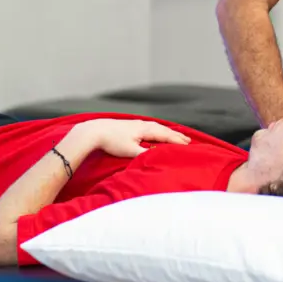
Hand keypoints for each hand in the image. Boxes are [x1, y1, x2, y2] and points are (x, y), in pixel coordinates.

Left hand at [76, 119, 191, 157]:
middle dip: (175, 135)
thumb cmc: (111, 141)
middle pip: (163, 129)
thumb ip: (144, 155)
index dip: (177, 141)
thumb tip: (156, 158)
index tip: (188, 145)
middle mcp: (142, 124)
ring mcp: (136, 123)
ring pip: (156, 127)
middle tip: (188, 140)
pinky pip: (149, 126)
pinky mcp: (129, 125)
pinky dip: (157, 130)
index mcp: (145, 130)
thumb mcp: (130, 152)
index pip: (165, 135)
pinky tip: (154, 132)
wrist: (94, 131)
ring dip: (167, 132)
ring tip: (174, 135)